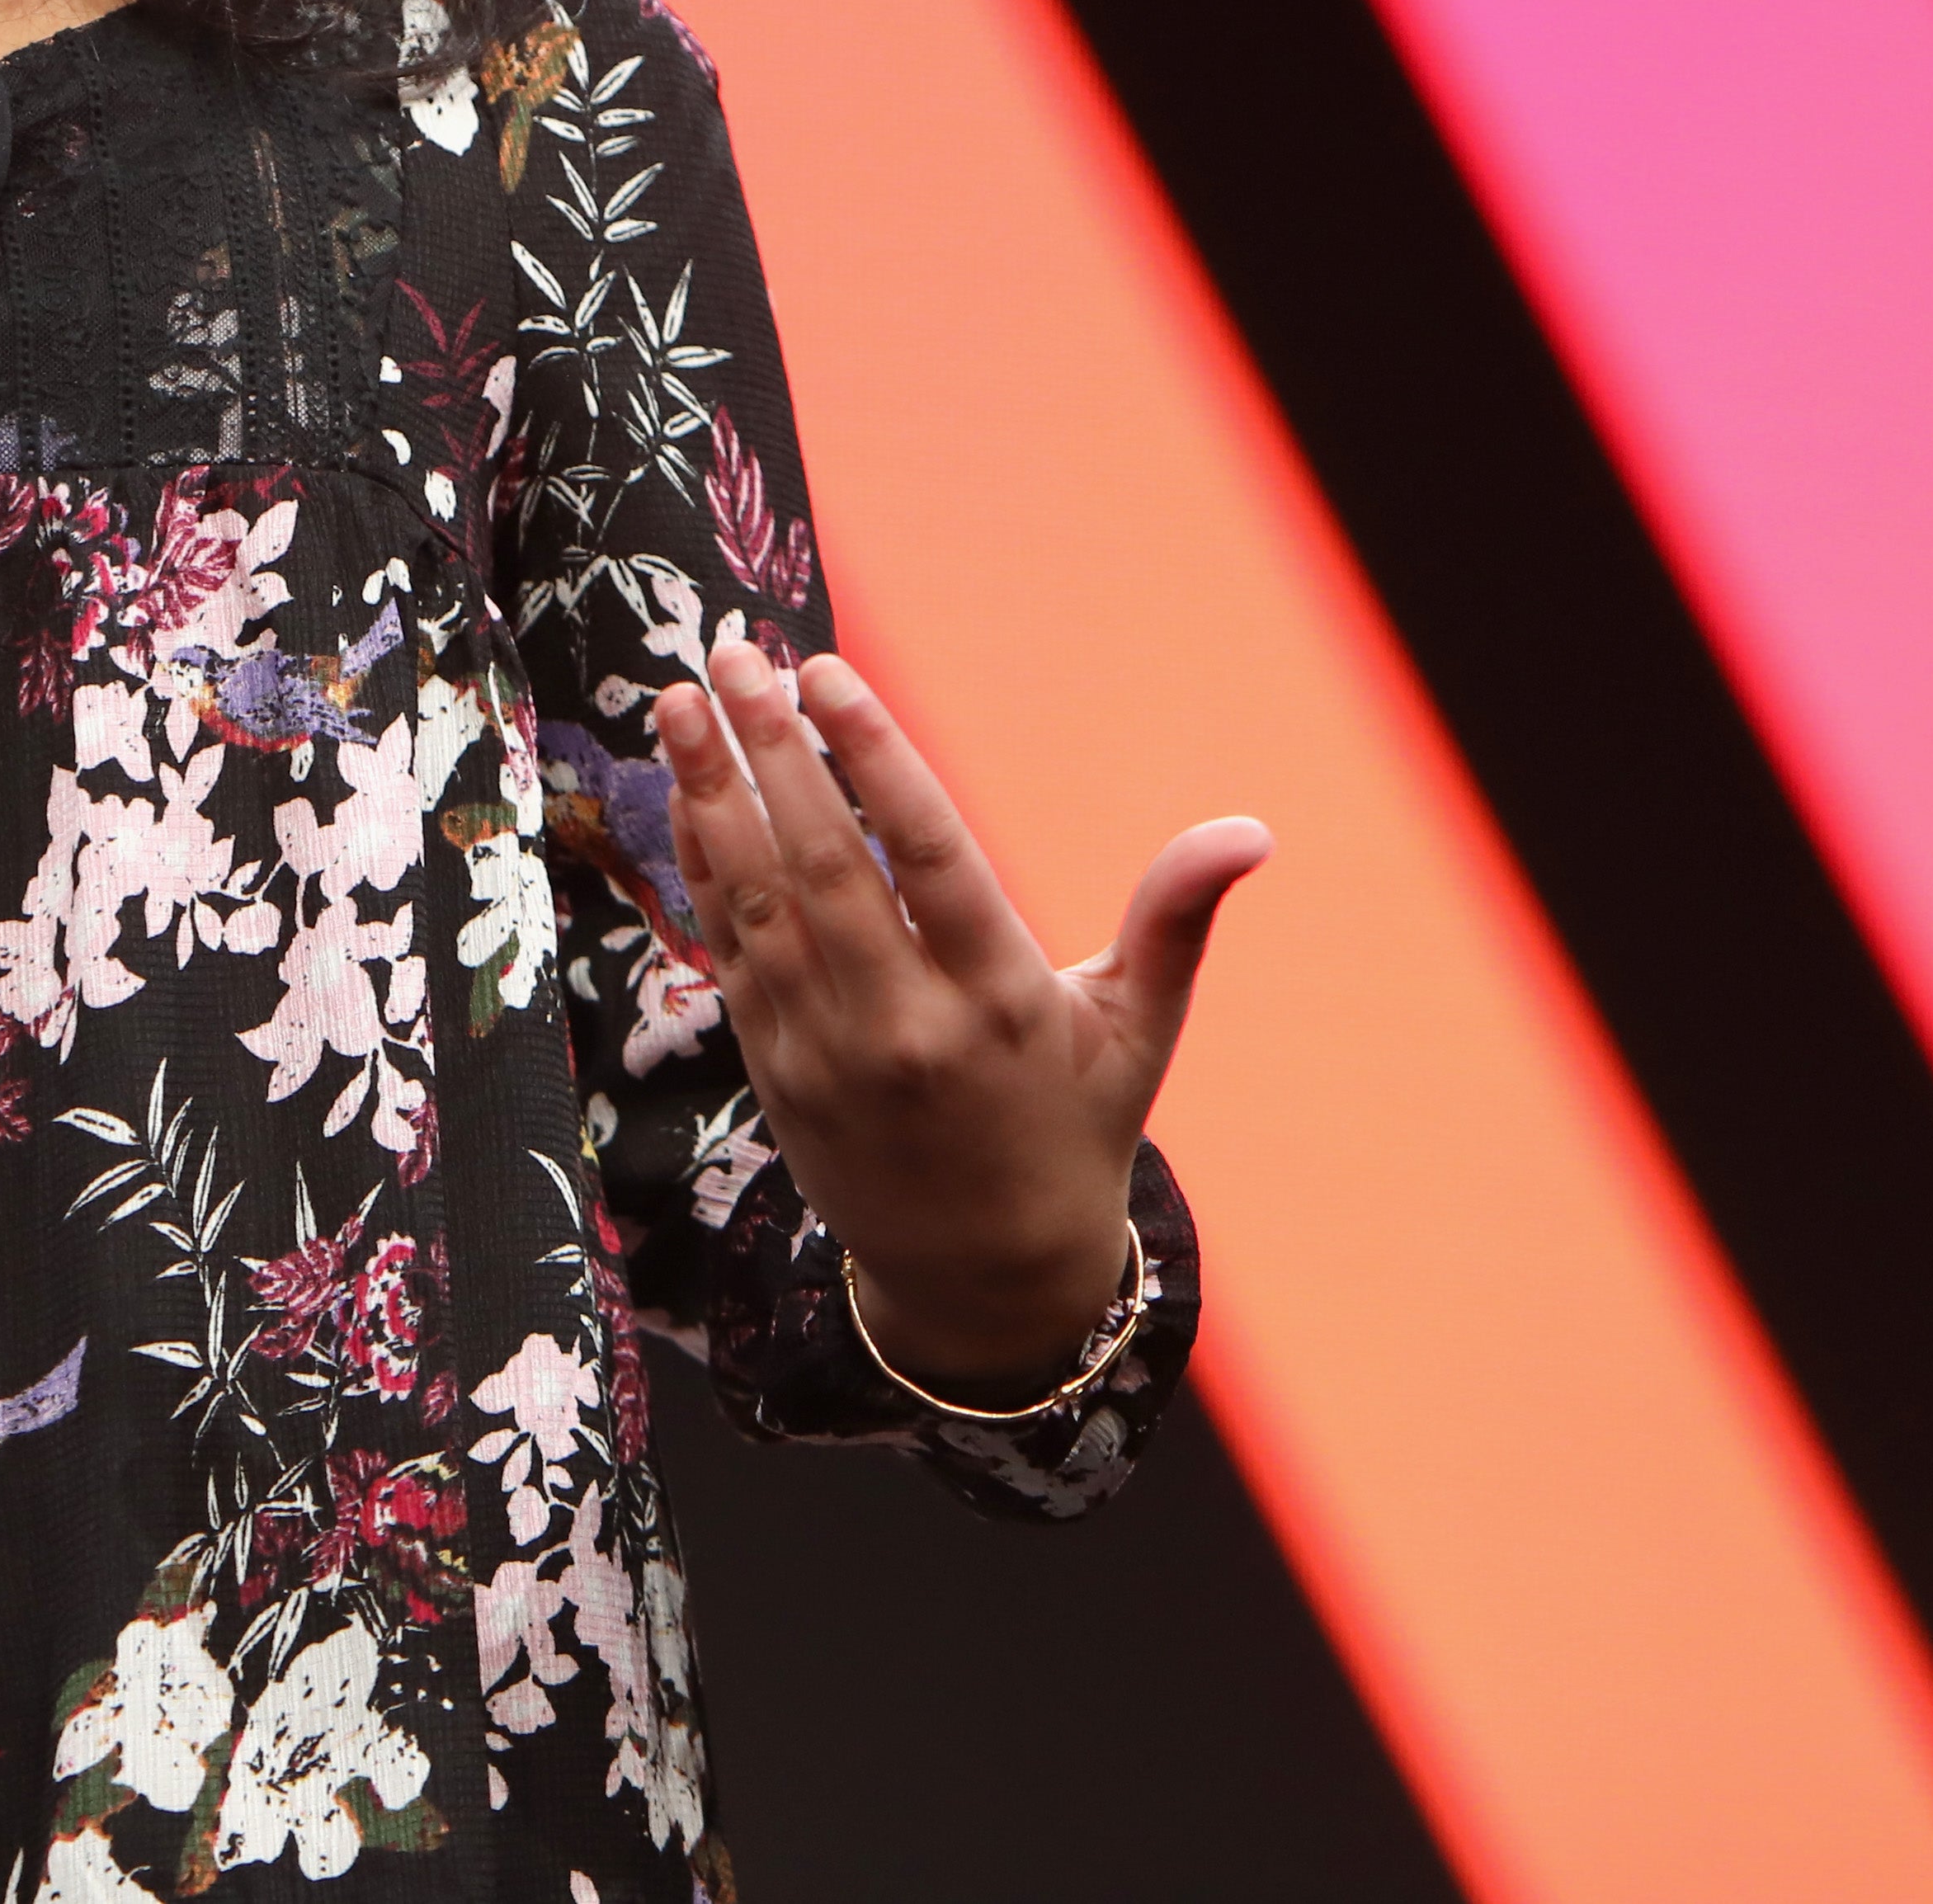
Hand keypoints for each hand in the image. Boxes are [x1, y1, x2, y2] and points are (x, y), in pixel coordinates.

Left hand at [658, 634, 1265, 1393]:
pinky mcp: (775, 1071)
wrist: (984, 1280)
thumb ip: (1175, 918)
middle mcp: (906, 1025)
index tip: (826, 672)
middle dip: (771, 751)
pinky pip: (730, 950)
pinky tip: (685, 790)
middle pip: (825, 864)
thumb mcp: (1134, 1030)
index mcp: (1001, 1001)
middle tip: (736, 651)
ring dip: (710, 793)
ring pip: (758, 902)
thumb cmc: (1070, 1127)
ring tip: (682, 697)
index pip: (928, 853)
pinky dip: (703, 866)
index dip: (873, 754)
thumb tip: (1250, 829)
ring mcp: (827, 1052)